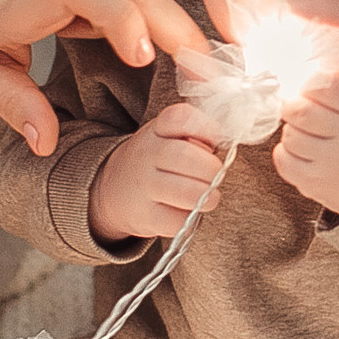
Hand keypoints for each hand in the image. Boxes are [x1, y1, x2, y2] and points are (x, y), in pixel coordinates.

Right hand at [89, 103, 225, 242]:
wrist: (113, 189)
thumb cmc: (156, 161)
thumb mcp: (169, 137)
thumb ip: (196, 135)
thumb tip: (224, 144)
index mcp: (157, 129)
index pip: (181, 118)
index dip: (206, 127)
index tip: (216, 139)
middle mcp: (146, 154)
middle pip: (186, 157)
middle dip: (212, 169)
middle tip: (214, 175)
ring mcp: (143, 186)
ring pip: (188, 193)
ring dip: (207, 196)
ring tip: (207, 195)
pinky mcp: (146, 216)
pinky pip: (179, 220)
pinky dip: (190, 220)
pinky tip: (185, 210)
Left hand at [274, 71, 338, 218]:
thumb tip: (310, 72)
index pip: (327, 85)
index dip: (311, 84)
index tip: (310, 90)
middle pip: (301, 110)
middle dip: (294, 106)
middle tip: (299, 109)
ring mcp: (332, 163)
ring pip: (290, 135)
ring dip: (292, 130)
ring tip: (305, 133)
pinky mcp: (314, 183)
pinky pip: (283, 159)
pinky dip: (285, 152)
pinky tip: (300, 152)